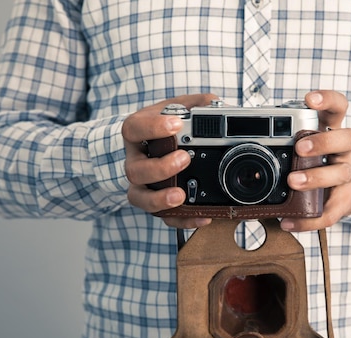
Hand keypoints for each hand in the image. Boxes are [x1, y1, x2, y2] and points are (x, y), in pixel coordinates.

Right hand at [121, 94, 218, 228]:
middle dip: (160, 167)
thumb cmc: (161, 127)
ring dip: (160, 199)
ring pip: (140, 197)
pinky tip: (203, 217)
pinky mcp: (155, 203)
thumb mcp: (175, 108)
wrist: (146, 147)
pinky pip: (164, 217)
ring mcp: (142, 185)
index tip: (175, 124)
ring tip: (181, 196)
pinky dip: (183, 220)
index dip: (152, 128)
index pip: (134, 129)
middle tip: (184, 159)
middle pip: (136, 170)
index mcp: (136, 134)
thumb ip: (195, 104)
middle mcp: (135, 161)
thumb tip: (216, 104)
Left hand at [280, 90, 350, 231]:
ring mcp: (346, 174)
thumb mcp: (302, 142)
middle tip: (301, 148)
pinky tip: (288, 222)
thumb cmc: (317, 161)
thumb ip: (274, 137)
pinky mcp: (344, 201)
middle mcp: (342, 150)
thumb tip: (222, 122)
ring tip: (293, 181)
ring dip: (316, 177)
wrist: (347, 190)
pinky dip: (308, 219)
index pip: (337, 107)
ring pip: (341, 172)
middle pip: (347, 138)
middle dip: (323, 142)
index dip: (327, 100)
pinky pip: (330, 211)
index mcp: (330, 130)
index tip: (310, 99)